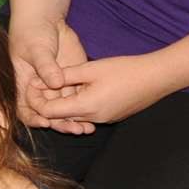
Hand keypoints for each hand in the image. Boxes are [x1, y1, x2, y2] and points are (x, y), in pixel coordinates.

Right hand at [7, 16, 91, 132]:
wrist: (47, 19)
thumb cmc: (32, 32)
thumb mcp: (35, 48)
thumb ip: (44, 65)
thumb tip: (56, 83)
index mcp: (24, 84)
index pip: (25, 108)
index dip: (33, 118)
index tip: (46, 121)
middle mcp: (41, 90)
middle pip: (48, 114)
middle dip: (59, 123)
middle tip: (74, 129)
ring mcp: (57, 86)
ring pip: (64, 110)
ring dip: (74, 121)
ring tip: (86, 129)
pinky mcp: (73, 81)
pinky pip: (78, 99)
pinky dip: (85, 109)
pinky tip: (94, 118)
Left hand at [36, 54, 176, 127]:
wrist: (156, 78)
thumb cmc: (124, 70)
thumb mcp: (90, 68)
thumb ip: (65, 76)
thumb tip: (40, 82)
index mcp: (85, 107)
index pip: (49, 113)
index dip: (36, 100)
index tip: (32, 84)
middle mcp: (93, 119)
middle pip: (60, 117)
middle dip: (47, 103)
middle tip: (39, 84)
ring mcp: (103, 120)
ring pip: (74, 117)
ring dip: (63, 104)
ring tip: (56, 85)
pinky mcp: (111, 117)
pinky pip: (87, 115)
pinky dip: (78, 105)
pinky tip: (78, 90)